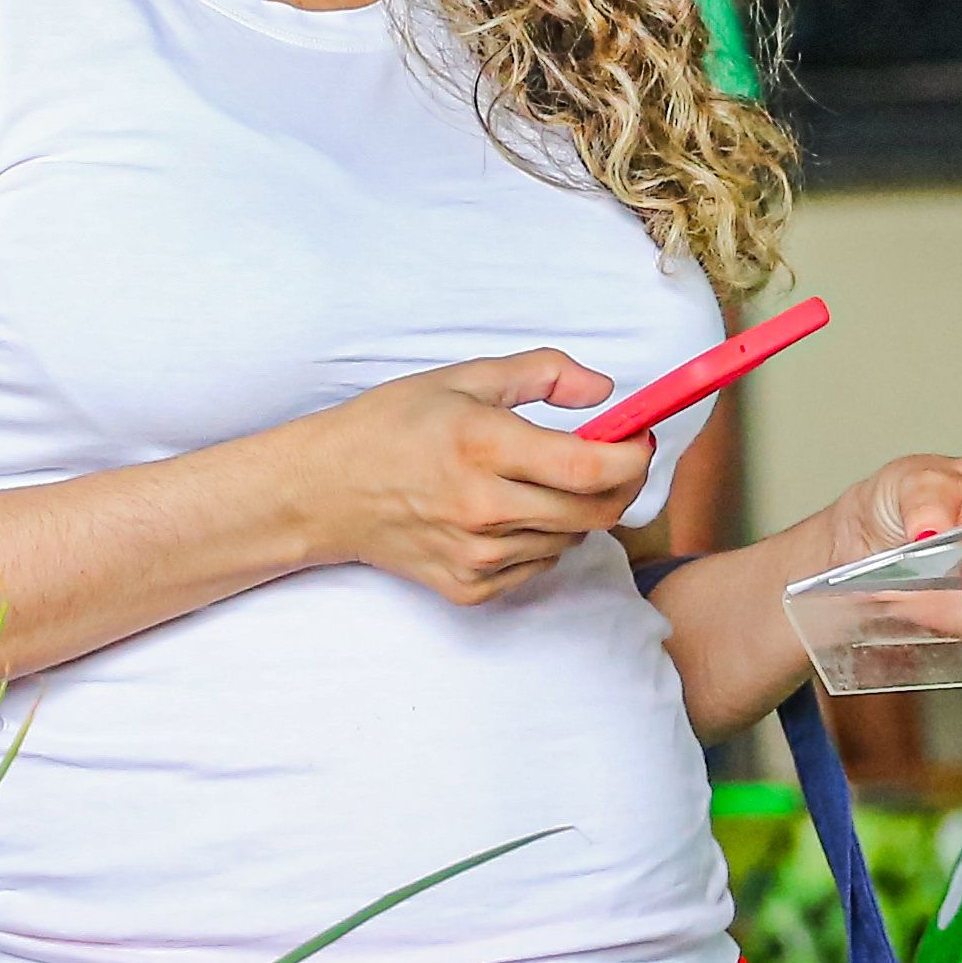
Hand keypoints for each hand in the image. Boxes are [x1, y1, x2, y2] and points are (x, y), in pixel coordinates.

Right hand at [291, 353, 659, 604]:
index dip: (632, 456)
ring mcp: (477, 556)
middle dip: (619, 484)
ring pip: (572, 540)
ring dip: (576, 511)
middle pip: (596, 511)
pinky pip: (539, 566)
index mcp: (482, 446)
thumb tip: (606, 389)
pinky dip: (541, 539)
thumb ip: (543, 373)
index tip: (638, 439)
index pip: (590, 467)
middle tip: (610, 458)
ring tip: (536, 480)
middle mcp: (483, 508)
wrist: (323, 492)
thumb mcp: (463, 378)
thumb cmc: (390, 427)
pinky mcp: (469, 588)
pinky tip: (507, 512)